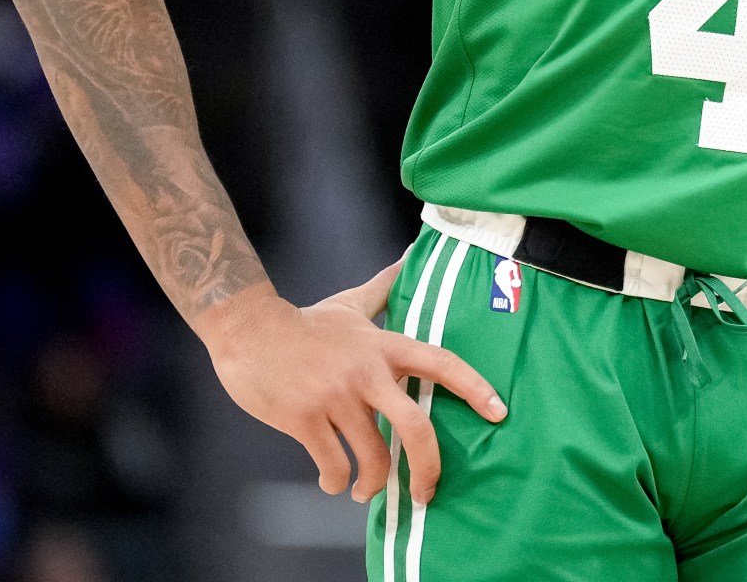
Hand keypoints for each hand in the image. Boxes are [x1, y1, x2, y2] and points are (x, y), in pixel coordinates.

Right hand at [199, 260, 506, 503]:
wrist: (247, 329)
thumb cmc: (304, 322)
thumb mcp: (350, 303)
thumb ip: (385, 286)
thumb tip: (413, 252)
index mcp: (383, 347)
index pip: (441, 363)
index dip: (474, 387)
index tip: (499, 412)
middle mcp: (366, 373)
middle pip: (414, 428)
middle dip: (428, 469)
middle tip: (427, 494)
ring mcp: (335, 398)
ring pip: (372, 458)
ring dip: (371, 485)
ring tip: (363, 491)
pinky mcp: (304, 419)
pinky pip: (333, 465)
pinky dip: (336, 482)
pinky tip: (334, 481)